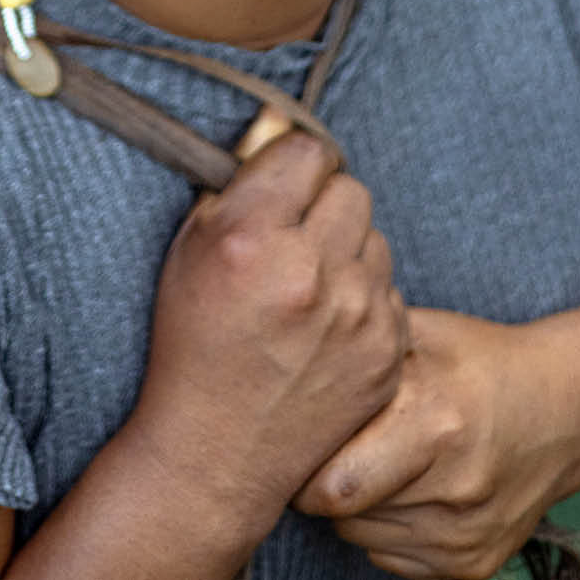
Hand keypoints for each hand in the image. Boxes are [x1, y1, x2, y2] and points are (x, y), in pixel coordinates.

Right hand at [124, 133, 407, 543]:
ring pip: (374, 236)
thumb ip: (237, 183)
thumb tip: (276, 129)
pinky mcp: (387, 352)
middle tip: (293, 234)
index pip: (308, 151)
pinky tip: (326, 323)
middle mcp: (312, 271)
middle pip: (349, 189)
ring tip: (308, 284)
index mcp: (254, 237)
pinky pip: (390, 288)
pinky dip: (364, 297)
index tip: (282, 184)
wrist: (217, 450)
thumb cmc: (193, 341)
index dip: (292, 164)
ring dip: (346, 249)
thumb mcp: (189, 247)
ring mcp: (357, 315)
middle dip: (322, 203)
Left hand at [294, 307, 579, 579]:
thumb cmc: (473, 361)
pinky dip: (384, 528)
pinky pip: (390, 559)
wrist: (564, 412)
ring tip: (375, 457)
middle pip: (340, 511)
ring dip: (353, 505)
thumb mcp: (417, 331)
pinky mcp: (475, 566)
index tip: (296, 432)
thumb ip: (354, 341)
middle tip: (330, 444)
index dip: (301, 459)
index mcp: (433, 420)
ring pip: (360, 536)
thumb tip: (284, 345)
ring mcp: (467, 535)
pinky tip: (404, 486)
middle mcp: (454, 487)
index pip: (332, 483)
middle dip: (321, 481)